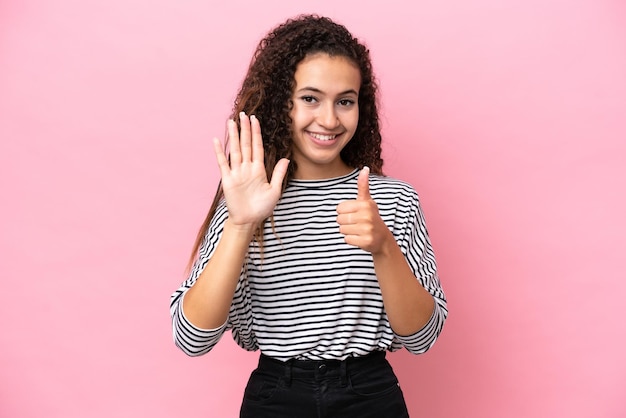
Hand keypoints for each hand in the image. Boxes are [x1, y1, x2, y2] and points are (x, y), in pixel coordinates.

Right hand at [213, 112, 288, 227]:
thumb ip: (278, 174)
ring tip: (231, 121)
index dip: (256, 133)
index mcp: (259, 169)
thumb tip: (286, 159)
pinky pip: (223, 163)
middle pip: (246, 144)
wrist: (249, 221)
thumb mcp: (275, 191)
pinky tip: (217, 140)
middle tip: (243, 114)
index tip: (255, 120)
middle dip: (245, 129)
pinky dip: (220, 152)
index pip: (257, 146)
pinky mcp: (228, 180)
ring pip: (235, 150)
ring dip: (234, 136)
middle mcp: (247, 168)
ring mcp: (237, 172)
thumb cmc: (262, 208)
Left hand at [336, 167, 392, 253]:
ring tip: (359, 230)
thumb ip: (363, 186)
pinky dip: (351, 240)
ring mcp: (367, 229)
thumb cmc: (371, 217)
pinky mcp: (366, 241)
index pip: (339, 208)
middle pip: (339, 219)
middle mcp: (367, 216)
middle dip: (345, 222)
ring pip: (342, 230)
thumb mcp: (367, 201)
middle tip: (357, 223)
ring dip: (348, 231)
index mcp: (365, 204)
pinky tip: (360, 237)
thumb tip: (365, 168)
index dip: (344, 212)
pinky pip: (347, 239)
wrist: (382, 238)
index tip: (355, 213)